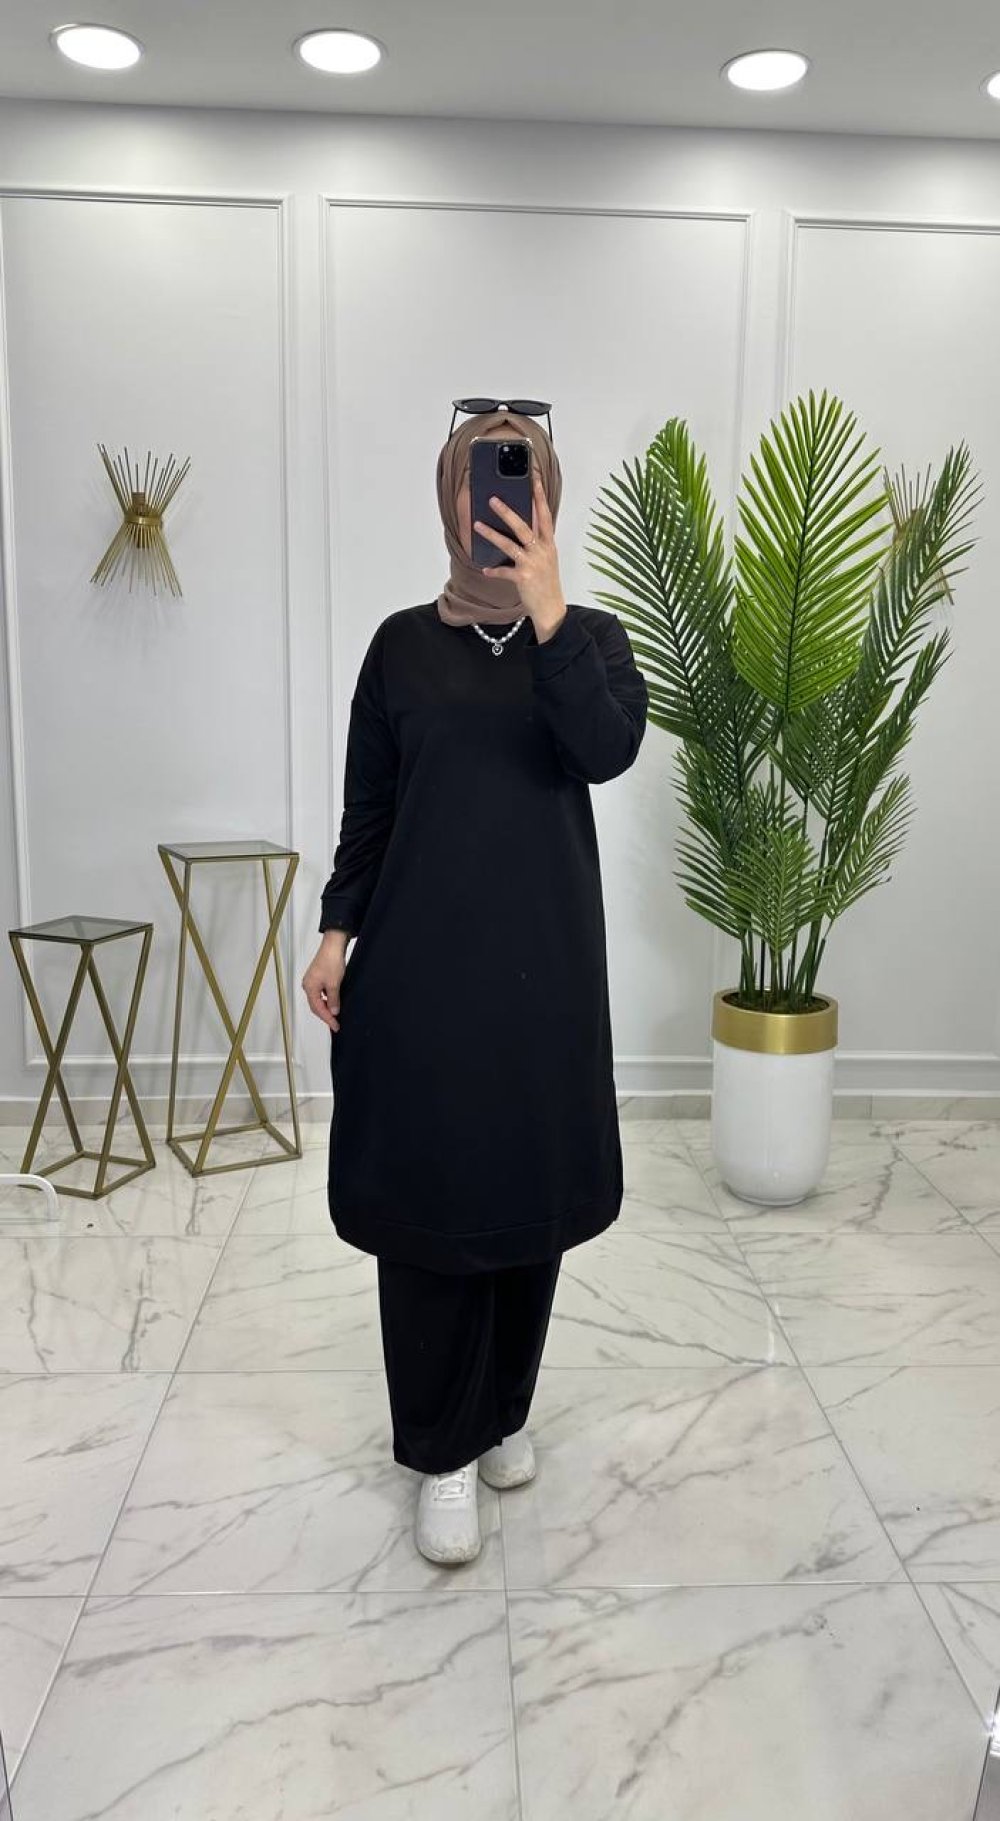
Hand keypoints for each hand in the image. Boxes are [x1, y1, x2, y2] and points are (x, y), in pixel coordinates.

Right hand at [301, 936, 346, 1031]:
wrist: (333, 945)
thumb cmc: (331, 961)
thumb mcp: (334, 984)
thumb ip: (333, 999)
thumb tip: (334, 1012)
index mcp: (310, 988)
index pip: (318, 1008)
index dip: (327, 1019)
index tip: (335, 1026)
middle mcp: (308, 985)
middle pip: (316, 1005)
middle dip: (326, 1015)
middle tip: (335, 1024)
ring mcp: (312, 981)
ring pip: (318, 999)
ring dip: (326, 1007)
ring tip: (336, 1015)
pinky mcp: (318, 977)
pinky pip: (321, 992)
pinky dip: (327, 999)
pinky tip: (334, 1001)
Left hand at [474, 467, 566, 634]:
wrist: (551, 608)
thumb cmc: (547, 582)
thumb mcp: (547, 558)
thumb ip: (536, 543)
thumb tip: (517, 528)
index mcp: (549, 544)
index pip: (545, 515)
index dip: (540, 497)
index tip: (534, 480)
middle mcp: (542, 551)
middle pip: (523, 526)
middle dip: (507, 511)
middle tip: (492, 499)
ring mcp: (532, 564)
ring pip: (509, 544)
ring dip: (491, 534)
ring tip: (477, 524)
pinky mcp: (523, 577)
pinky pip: (503, 571)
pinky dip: (493, 570)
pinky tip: (485, 568)